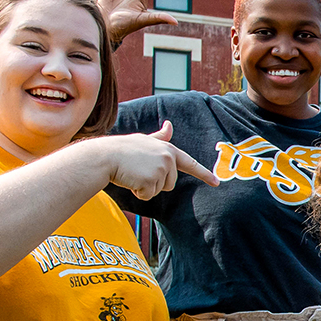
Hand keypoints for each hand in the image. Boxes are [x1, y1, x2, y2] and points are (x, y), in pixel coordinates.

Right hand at [100, 121, 219, 200]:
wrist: (104, 156)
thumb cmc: (123, 150)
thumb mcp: (144, 141)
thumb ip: (160, 137)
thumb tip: (169, 125)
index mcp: (168, 150)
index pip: (190, 163)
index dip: (204, 174)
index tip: (217, 183)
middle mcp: (168, 158)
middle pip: (170, 183)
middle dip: (154, 182)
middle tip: (138, 170)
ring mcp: (161, 169)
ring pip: (159, 190)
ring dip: (145, 187)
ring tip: (133, 173)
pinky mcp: (151, 180)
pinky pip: (148, 195)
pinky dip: (138, 192)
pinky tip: (130, 180)